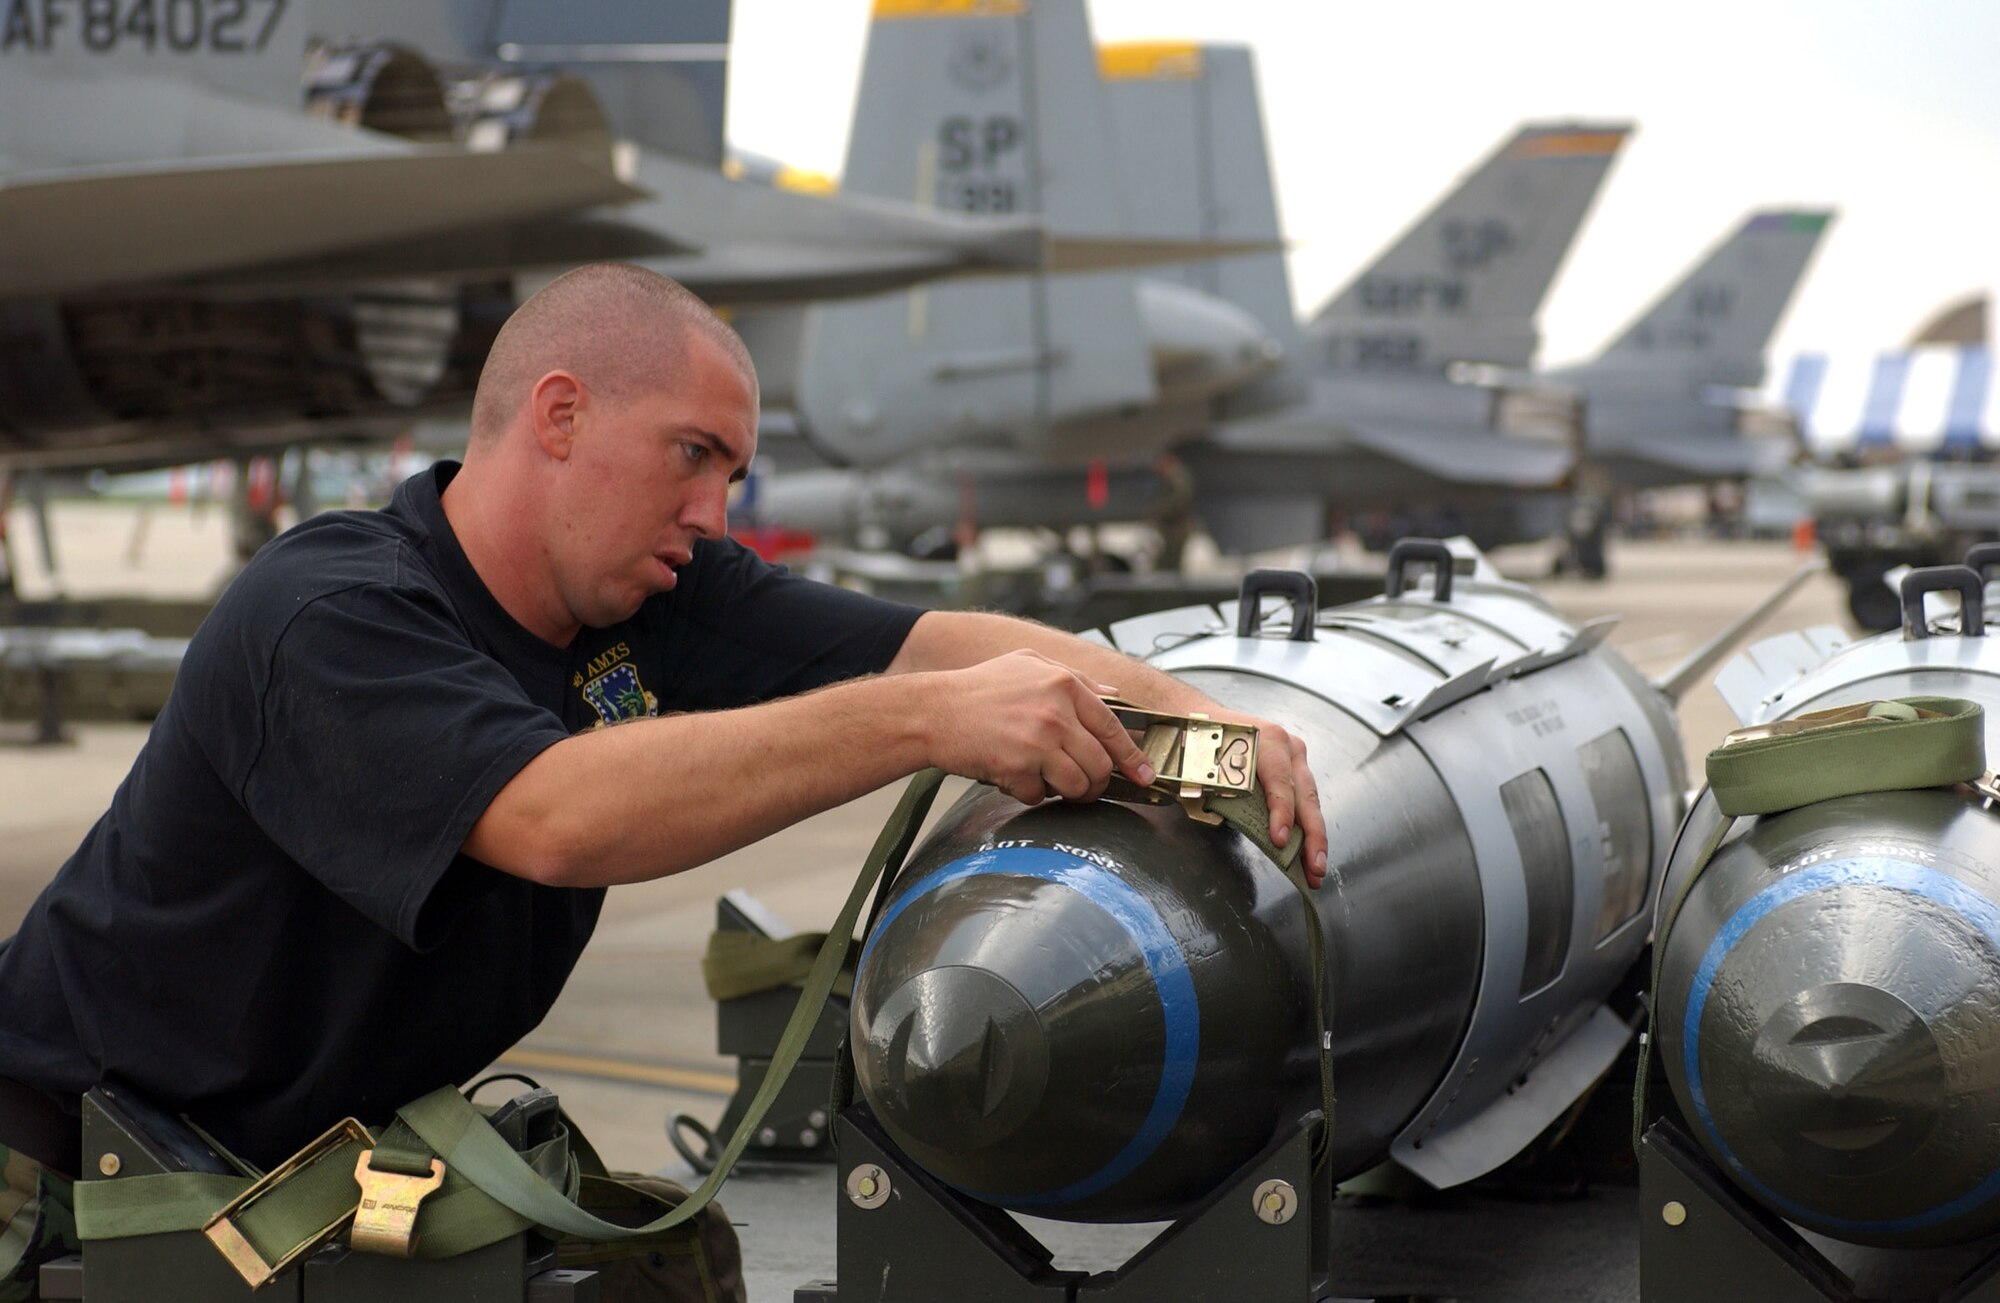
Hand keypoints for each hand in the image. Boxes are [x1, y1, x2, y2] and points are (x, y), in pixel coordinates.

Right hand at [924, 651, 1154, 804]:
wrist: (933, 711)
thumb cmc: (980, 688)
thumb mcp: (1028, 664)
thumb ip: (1074, 677)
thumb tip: (1113, 694)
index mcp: (1064, 685)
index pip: (1112, 727)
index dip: (1133, 756)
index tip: (1145, 775)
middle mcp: (1056, 713)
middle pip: (1100, 765)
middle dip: (1097, 783)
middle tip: (1085, 786)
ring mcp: (1037, 741)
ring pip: (1078, 786)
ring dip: (1068, 793)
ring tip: (1050, 783)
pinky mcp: (1017, 767)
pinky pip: (1040, 796)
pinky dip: (1030, 794)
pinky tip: (1015, 777)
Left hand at [1202, 708, 1328, 888]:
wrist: (1202, 720)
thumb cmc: (1205, 746)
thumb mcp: (1210, 768)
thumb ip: (1226, 796)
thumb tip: (1243, 829)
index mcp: (1266, 740)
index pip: (1280, 782)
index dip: (1282, 814)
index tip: (1280, 841)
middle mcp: (1287, 745)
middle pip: (1305, 795)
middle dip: (1312, 835)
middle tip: (1315, 867)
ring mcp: (1295, 755)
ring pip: (1310, 800)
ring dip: (1314, 837)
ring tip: (1316, 868)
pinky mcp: (1295, 767)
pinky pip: (1305, 799)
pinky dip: (1307, 826)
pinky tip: (1308, 851)